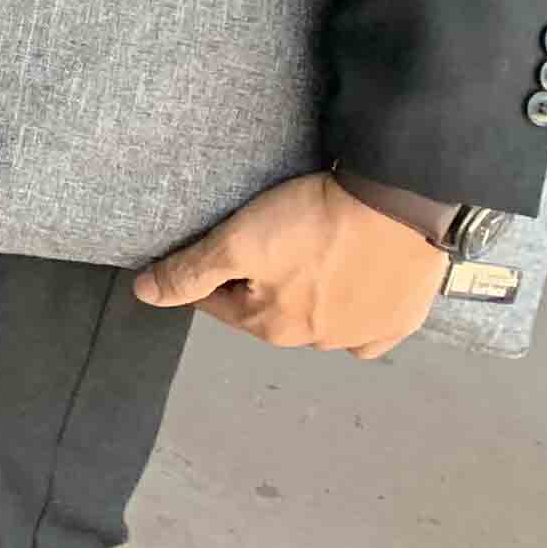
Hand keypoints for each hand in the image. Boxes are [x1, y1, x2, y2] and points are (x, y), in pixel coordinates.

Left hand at [135, 171, 445, 357]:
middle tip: (264, 244)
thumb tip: (144, 293)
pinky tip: (353, 290)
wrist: (401, 205)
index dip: (207, 274)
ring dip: (307, 297)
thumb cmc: (314, 222)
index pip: (219, 304)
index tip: (209, 250)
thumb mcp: (237, 242)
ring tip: (308, 256)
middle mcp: (320, 341)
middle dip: (257, 284)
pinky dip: (357, 312)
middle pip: (270, 311)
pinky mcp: (402, 317)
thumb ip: (189, 271)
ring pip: (321, 320)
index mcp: (273, 327)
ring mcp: (365, 334)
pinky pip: (370, 326)